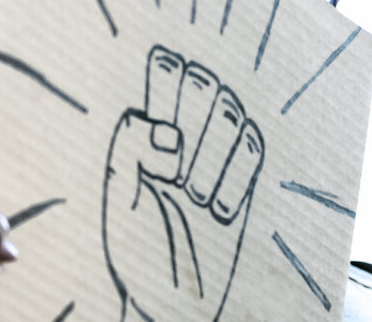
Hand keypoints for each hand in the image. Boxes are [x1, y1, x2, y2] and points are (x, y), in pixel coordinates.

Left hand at [104, 47, 263, 321]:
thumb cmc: (135, 248)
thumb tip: (166, 130)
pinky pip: (252, 150)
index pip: (167, 72)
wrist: (166, 299)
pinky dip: (236, 176)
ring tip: (191, 196)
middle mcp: (181, 136)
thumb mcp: (119, 195)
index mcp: (143, 131)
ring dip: (212, 155)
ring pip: (230, 114)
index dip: (169, 78)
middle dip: (194, 121)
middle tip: (174, 171)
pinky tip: (215, 209)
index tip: (163, 123)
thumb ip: (130, 148)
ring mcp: (213, 157)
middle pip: (204, 86)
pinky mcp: (240, 182)